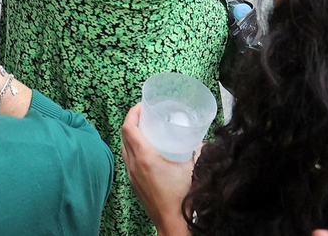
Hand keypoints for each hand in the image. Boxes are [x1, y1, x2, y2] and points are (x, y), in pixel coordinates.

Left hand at [121, 104, 196, 235]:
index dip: (132, 113)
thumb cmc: (180, 197)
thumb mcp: (191, 168)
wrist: (172, 221)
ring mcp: (131, 175)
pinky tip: (147, 152)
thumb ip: (198, 151)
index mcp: (144, 157)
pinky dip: (133, 151)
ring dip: (132, 137)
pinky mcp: (133, 183)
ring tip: (146, 132)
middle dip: (132, 122)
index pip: (128, 128)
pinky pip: (128, 161)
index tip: (141, 106)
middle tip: (145, 116)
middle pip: (124, 136)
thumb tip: (203, 141)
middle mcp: (133, 165)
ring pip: (125, 149)